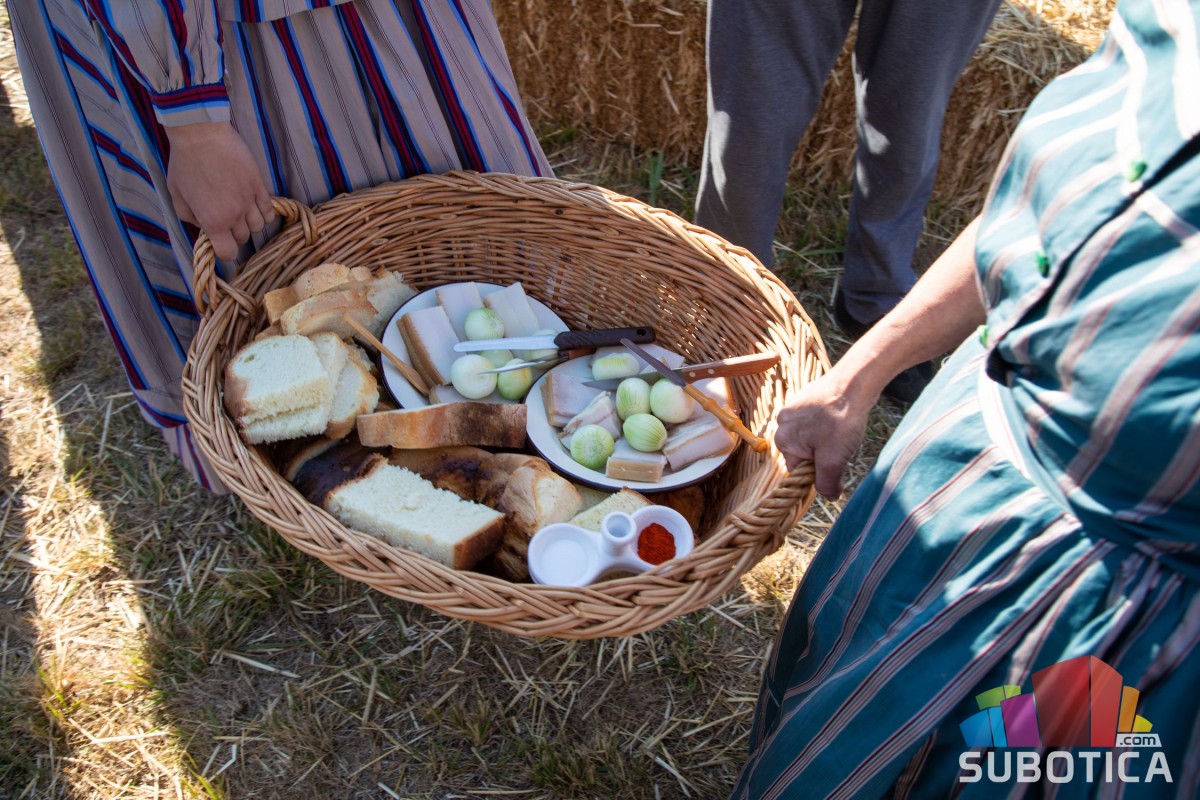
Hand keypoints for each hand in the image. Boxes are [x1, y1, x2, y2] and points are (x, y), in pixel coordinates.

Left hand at [165, 122, 275, 260]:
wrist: (201, 135)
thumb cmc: (184, 163)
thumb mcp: (176, 195)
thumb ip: (189, 217)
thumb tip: (202, 225)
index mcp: (212, 221)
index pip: (228, 253)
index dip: (224, 250)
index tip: (220, 242)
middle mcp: (234, 215)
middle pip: (244, 238)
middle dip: (235, 233)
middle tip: (226, 221)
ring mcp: (249, 200)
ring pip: (259, 226)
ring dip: (250, 223)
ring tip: (242, 212)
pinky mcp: (259, 186)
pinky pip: (269, 209)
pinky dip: (264, 212)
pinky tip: (255, 206)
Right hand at [775, 367, 873, 498]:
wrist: (854, 382)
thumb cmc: (841, 420)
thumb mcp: (833, 460)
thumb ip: (826, 484)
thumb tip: (829, 496)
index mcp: (783, 440)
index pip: (798, 470)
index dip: (818, 471)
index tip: (835, 463)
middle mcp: (782, 423)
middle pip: (804, 453)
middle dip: (823, 454)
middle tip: (841, 445)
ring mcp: (793, 408)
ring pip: (811, 437)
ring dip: (827, 439)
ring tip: (842, 430)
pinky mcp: (805, 398)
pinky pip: (815, 421)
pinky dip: (828, 424)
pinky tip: (840, 419)